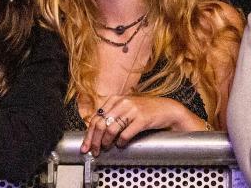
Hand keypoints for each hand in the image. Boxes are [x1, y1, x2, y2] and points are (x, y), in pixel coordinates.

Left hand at [80, 95, 207, 155]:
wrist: (165, 109)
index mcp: (115, 99)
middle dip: (95, 141)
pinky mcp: (142, 119)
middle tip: (94, 151)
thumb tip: (95, 133)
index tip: (85, 146)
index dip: (89, 134)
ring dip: (106, 142)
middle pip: (100, 124)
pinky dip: (121, 142)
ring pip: (110, 129)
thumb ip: (112, 115)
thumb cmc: (144, 110)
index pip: (95, 118)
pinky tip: (121, 145)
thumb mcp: (125, 108)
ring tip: (107, 148)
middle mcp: (122, 103)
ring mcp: (132, 110)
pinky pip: (126, 134)